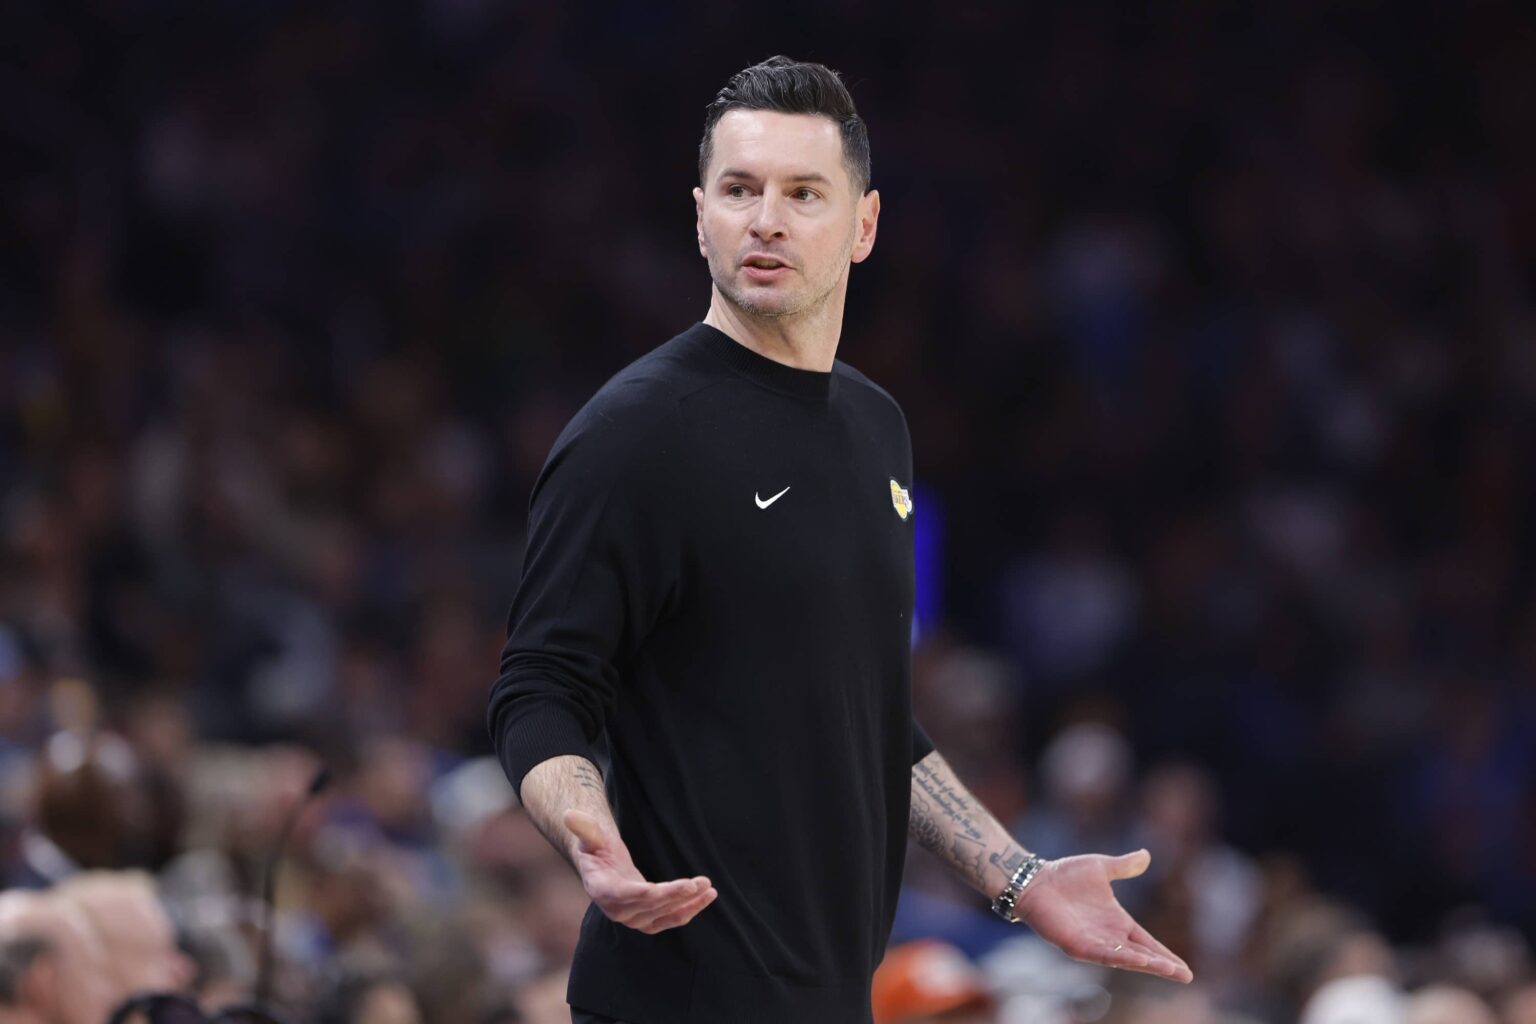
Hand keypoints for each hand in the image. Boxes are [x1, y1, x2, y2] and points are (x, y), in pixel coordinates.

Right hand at [564, 809, 717, 933]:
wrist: (602, 864)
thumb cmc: (596, 846)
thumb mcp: (590, 834)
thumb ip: (584, 827)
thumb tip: (569, 814)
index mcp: (602, 889)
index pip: (627, 896)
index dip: (651, 894)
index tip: (675, 887)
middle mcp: (617, 910)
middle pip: (651, 907)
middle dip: (677, 896)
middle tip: (700, 882)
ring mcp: (632, 918)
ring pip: (664, 916)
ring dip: (688, 905)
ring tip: (709, 890)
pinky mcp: (646, 920)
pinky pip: (669, 920)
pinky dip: (688, 911)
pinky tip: (706, 898)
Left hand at [1015, 849, 1193, 982]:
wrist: (1034, 879)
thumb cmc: (1064, 875)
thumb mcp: (1101, 868)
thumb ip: (1124, 866)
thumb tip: (1146, 855)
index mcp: (1117, 921)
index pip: (1147, 942)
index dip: (1165, 954)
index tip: (1185, 968)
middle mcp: (1108, 936)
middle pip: (1141, 955)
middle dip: (1162, 965)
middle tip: (1185, 975)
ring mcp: (1093, 943)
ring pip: (1126, 959)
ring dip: (1147, 965)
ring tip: (1168, 970)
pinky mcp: (1077, 946)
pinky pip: (1103, 955)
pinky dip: (1121, 959)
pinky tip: (1138, 962)